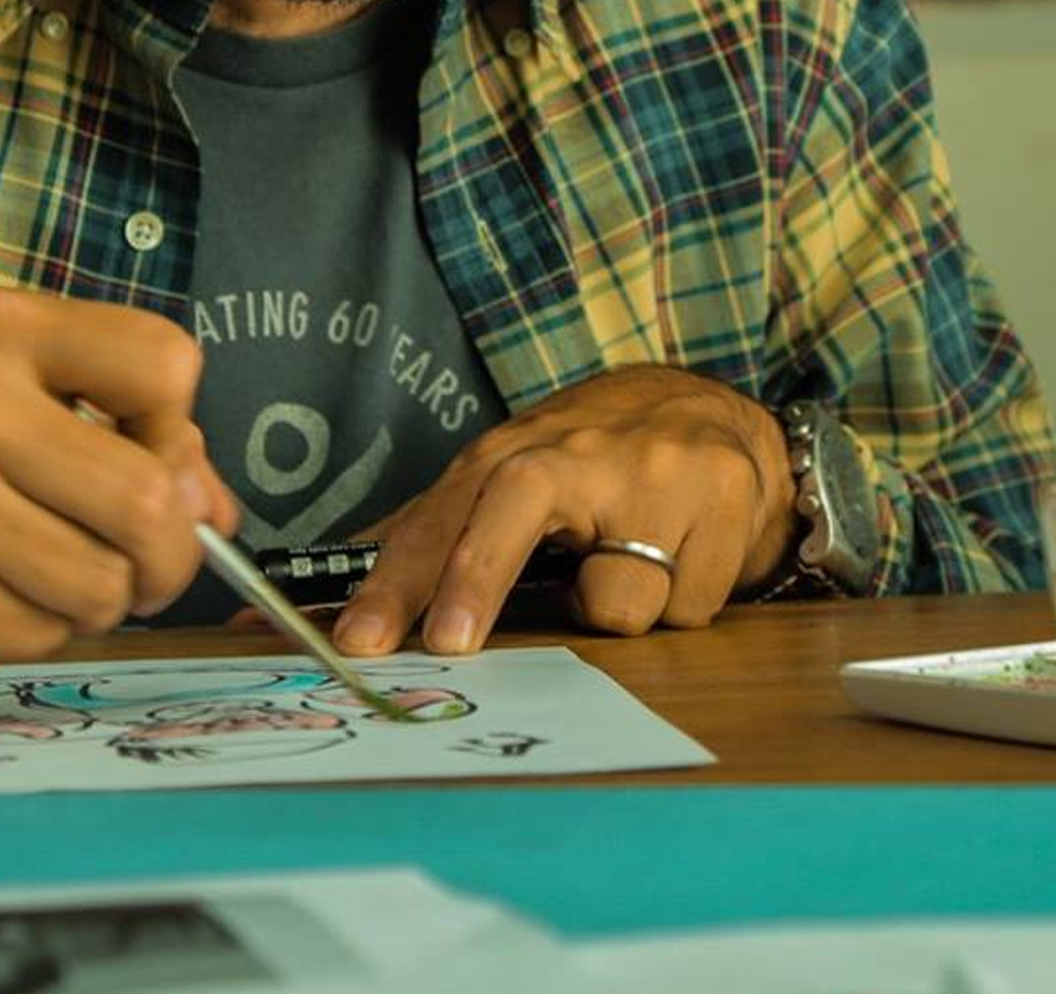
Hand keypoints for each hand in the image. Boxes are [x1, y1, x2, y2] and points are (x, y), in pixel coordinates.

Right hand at [0, 287, 241, 665]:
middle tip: (134, 559)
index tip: (140, 447)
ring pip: (106, 585)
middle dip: (167, 550)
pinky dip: (32, 630)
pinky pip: (41, 635)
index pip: (167, 364)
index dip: (178, 424)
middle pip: (153, 499)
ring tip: (36, 571)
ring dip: (94, 598)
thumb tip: (218, 512)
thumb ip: (112, 430)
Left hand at [331, 365, 792, 655]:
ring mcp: (656, 472)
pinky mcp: (723, 494)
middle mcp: (578, 452)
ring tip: (630, 568)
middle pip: (512, 508)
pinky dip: (682, 601)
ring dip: (617, 611)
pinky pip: (689, 607)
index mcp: (512, 454)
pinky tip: (683, 556)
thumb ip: (433, 532)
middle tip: (450, 643)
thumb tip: (332, 587)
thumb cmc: (594, 463)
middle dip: (475, 577)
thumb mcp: (511, 478)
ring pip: (618, 601)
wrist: (712, 413)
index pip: (439, 517)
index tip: (361, 637)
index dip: (395, 580)